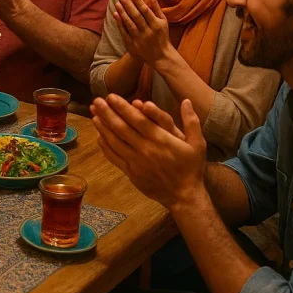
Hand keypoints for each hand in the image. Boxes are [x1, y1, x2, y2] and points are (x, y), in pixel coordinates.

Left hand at [90, 94, 205, 210]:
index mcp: (161, 139)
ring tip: (94, 115)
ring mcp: (136, 162)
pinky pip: (114, 157)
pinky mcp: (131, 172)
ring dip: (102, 127)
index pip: (137, 119)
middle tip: (96, 101)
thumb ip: (192, 121)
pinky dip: (105, 146)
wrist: (184, 195)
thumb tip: (186, 100)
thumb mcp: (198, 144)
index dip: (122, 107)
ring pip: (115, 141)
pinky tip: (99, 137)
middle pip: (122, 128)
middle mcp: (146, 149)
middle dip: (107, 113)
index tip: (111, 97)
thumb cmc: (191, 167)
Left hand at [113, 0, 171, 65]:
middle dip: (128, 4)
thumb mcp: (163, 22)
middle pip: (136, 16)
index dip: (138, 2)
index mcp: (156, 25)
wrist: (160, 56)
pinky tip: (115, 14)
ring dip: (122, 13)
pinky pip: (124, 33)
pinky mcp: (132, 45)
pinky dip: (120, 23)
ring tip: (117, 3)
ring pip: (129, 24)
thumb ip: (157, 9)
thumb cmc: (162, 36)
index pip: (146, 11)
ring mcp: (139, 39)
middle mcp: (148, 32)